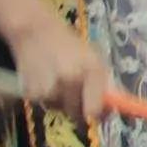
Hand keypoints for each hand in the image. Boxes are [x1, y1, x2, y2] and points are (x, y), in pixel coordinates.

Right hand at [0, 7, 119, 121]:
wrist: (35, 32)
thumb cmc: (70, 45)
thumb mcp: (94, 59)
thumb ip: (106, 83)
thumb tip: (115, 106)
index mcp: (90, 72)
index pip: (94, 111)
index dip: (98, 115)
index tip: (100, 112)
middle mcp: (69, 82)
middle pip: (77, 114)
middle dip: (80, 108)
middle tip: (77, 93)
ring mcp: (48, 88)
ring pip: (59, 109)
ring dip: (62, 101)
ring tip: (59, 81)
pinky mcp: (30, 93)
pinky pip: (44, 104)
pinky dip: (46, 97)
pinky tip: (45, 79)